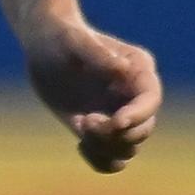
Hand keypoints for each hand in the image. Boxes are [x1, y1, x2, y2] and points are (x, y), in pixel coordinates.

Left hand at [21, 4, 161, 170]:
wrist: (44, 43)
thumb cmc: (61, 34)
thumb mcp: (75, 40)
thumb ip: (98, 54)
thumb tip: (123, 70)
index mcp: (137, 73)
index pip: (150, 101)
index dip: (138, 115)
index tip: (115, 122)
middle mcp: (132, 98)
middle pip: (142, 130)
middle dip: (117, 134)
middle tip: (86, 121)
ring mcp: (116, 115)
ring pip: (128, 147)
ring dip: (107, 148)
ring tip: (81, 127)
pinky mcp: (96, 128)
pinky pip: (110, 157)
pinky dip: (100, 160)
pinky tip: (80, 144)